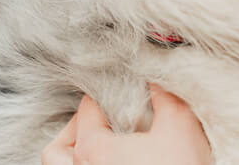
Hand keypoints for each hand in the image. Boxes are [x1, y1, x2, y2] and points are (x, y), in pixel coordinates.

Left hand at [41, 86, 211, 164]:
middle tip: (100, 119)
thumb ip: (165, 97)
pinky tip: (106, 163)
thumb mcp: (180, 125)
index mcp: (93, 150)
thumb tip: (156, 82)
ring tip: (95, 146)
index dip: (103, 94)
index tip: (117, 90)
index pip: (87, 111)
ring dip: (72, 154)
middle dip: (76, 128)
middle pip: (59, 148)